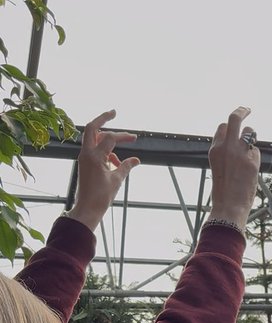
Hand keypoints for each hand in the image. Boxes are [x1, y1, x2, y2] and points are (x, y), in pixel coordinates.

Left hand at [66, 109, 139, 231]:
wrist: (87, 210)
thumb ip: (126, 167)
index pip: (110, 138)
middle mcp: (86, 153)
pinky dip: (103, 150)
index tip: (135, 138)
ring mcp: (83, 157)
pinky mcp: (84, 163)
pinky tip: (114, 162)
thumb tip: (136, 160)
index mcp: (94, 156)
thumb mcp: (117, 180)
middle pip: (92, 127)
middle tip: (114, 112)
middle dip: (103, 118)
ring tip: (120, 149)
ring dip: (105, 137)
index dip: (123, 136)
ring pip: (92, 137)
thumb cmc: (100, 197)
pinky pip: (93, 149)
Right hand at [208, 106, 259, 231]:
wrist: (228, 207)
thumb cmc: (223, 193)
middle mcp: (226, 147)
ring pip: (249, 131)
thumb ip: (226, 154)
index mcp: (214, 150)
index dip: (230, 128)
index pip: (222, 128)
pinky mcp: (252, 161)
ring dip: (251, 137)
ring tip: (249, 153)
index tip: (235, 125)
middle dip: (242, 110)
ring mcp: (240, 152)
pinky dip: (254, 158)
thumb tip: (240, 142)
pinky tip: (249, 172)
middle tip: (247, 109)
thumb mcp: (218, 168)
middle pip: (234, 118)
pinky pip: (256, 151)